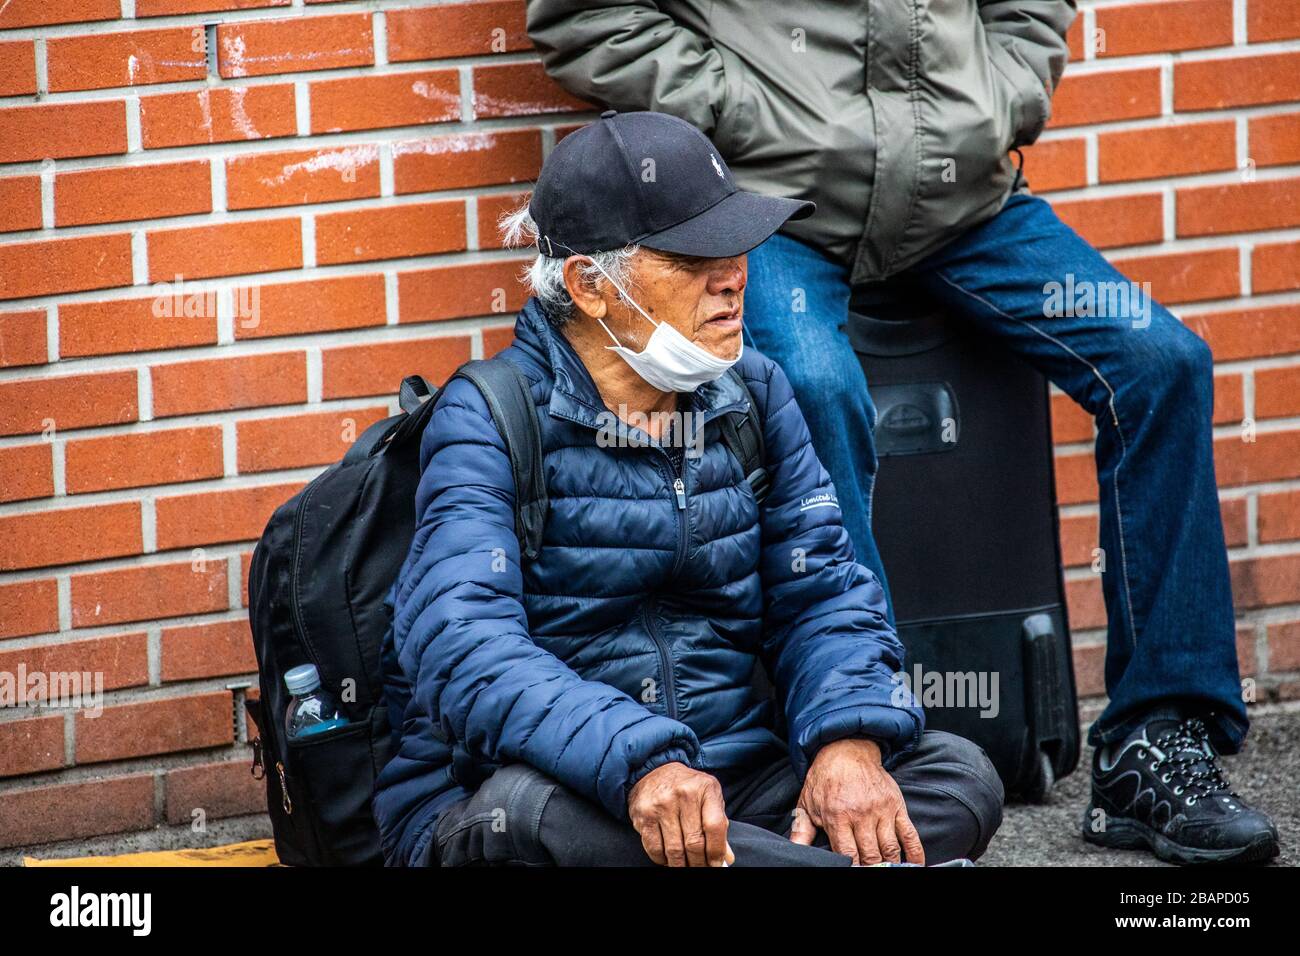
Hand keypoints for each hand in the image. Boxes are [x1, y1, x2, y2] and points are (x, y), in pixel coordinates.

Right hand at [627, 762, 734, 866]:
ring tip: (686, 866)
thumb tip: (727, 858)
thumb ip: (719, 825)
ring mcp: (661, 805)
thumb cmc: (687, 788)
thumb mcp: (708, 797)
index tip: (716, 863)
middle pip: (694, 843)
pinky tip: (669, 859)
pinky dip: (663, 860)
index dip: (717, 850)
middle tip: (701, 868)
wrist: (653, 771)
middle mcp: (683, 794)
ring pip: (675, 850)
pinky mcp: (644, 815)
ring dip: (681, 865)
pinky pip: (655, 849)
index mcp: (705, 788)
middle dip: (699, 863)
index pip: (715, 826)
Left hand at [791, 738, 924, 865]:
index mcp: (837, 817)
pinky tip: (915, 863)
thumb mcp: (807, 803)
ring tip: (888, 869)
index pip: (848, 855)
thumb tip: (795, 851)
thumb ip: (801, 831)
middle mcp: (861, 815)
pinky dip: (915, 852)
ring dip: (890, 863)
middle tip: (871, 871)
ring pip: (890, 849)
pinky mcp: (896, 805)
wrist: (846, 750)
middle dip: (872, 868)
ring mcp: (881, 811)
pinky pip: (910, 834)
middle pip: (871, 855)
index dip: (853, 868)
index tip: (855, 871)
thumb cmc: (824, 780)